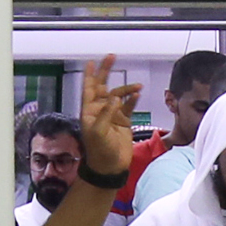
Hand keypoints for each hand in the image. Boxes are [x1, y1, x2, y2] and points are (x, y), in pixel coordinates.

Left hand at [75, 52, 143, 180]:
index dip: (89, 75)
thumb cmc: (99, 151)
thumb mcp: (98, 132)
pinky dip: (133, 100)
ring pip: (119, 95)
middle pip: (103, 86)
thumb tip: (116, 98)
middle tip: (111, 58)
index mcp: (89, 111)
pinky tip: (137, 95)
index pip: (89, 89)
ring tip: (137, 87)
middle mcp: (100, 110)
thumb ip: (106, 113)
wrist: (110, 166)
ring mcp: (112, 115)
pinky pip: (129, 106)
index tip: (91, 62)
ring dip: (127, 89)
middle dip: (106, 72)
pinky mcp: (124, 121)